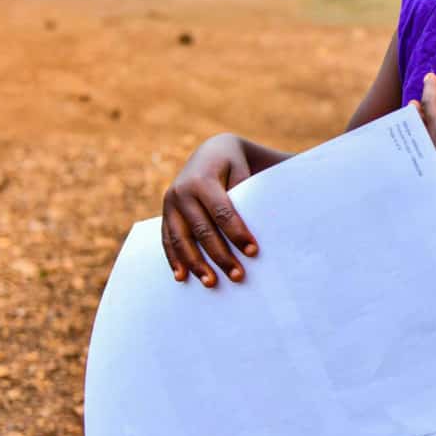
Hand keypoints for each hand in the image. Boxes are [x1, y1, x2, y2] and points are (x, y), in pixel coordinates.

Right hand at [161, 133, 258, 286]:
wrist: (210, 152)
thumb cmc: (235, 165)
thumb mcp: (243, 170)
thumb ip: (248, 193)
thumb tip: (270, 223)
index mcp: (203, 180)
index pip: (222, 212)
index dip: (237, 233)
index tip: (253, 252)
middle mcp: (182, 192)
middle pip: (202, 230)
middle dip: (220, 255)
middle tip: (238, 276)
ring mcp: (170, 204)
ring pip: (181, 239)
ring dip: (196, 263)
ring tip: (211, 283)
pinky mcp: (165, 213)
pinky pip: (167, 239)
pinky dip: (174, 259)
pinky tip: (182, 277)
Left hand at [415, 71, 435, 196]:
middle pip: (431, 104)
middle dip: (431, 88)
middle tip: (429, 76)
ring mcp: (427, 148)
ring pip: (418, 125)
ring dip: (415, 112)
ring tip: (411, 104)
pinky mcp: (422, 164)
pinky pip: (413, 147)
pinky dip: (410, 139)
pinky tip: (407, 142)